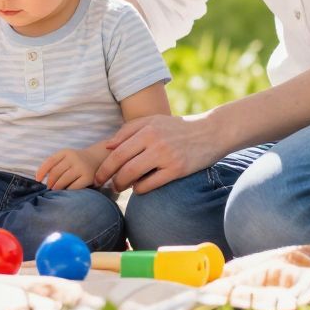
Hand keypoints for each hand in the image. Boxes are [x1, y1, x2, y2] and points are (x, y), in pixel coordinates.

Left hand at [37, 147, 101, 189]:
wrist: (98, 160)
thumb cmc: (76, 162)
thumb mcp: (66, 158)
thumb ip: (55, 165)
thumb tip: (41, 180)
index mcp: (66, 152)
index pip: (50, 161)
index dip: (42, 171)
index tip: (37, 180)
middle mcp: (74, 158)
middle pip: (55, 172)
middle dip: (50, 183)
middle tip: (48, 189)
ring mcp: (81, 167)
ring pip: (63, 181)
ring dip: (57, 188)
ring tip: (56, 191)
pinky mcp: (88, 177)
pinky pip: (73, 187)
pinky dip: (67, 191)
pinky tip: (67, 192)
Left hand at [93, 114, 226, 194]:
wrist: (211, 132)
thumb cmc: (178, 127)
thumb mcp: (154, 121)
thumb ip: (129, 130)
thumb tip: (108, 146)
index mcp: (147, 129)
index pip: (117, 151)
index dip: (105, 166)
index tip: (98, 176)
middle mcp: (155, 141)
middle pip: (122, 164)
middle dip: (110, 178)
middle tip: (106, 186)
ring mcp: (166, 156)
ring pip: (133, 175)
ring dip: (123, 185)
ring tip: (120, 187)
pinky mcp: (177, 169)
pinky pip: (151, 184)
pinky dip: (140, 189)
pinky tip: (139, 188)